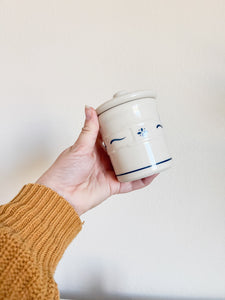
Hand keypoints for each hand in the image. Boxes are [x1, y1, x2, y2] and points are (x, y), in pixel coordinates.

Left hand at [36, 106, 157, 215]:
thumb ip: (89, 129)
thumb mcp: (79, 146)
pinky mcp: (114, 186)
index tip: (131, 122)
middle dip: (135, 145)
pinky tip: (153, 171)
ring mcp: (110, 173)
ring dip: (142, 161)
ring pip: (130, 166)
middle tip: (147, 135)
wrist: (61, 196)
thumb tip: (89, 109)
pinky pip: (132, 182)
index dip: (121, 130)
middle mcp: (104, 160)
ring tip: (154, 152)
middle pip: (123, 151)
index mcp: (95, 149)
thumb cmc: (64, 171)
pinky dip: (143, 178)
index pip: (111, 137)